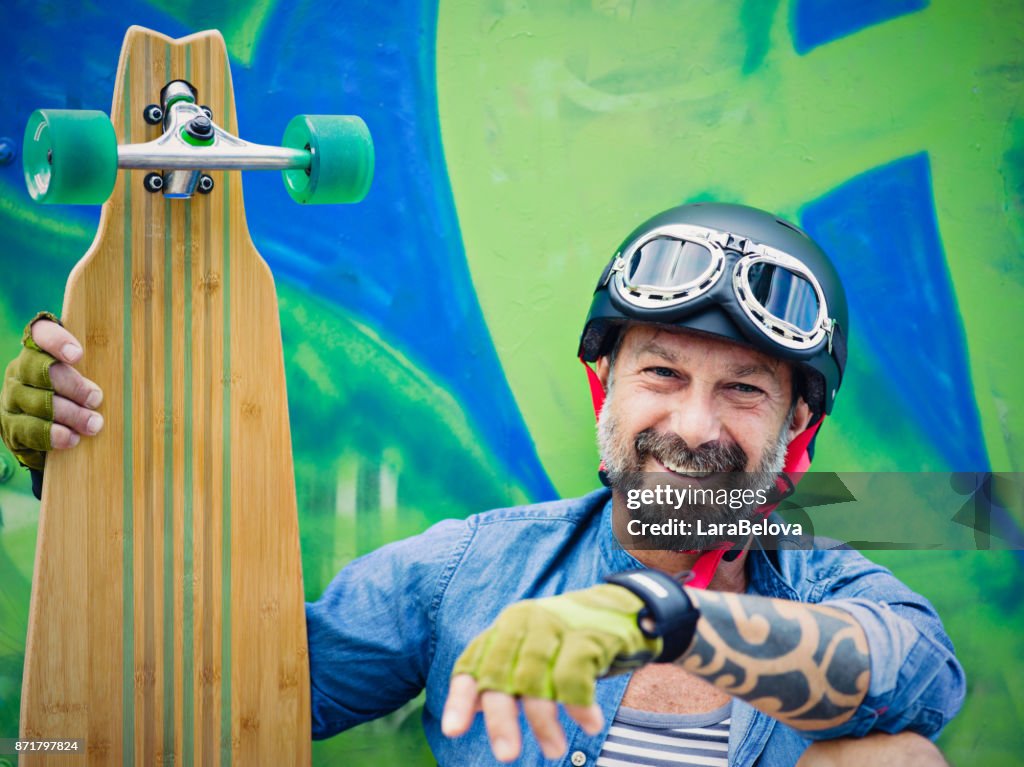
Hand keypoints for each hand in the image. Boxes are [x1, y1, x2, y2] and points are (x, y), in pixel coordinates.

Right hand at [0, 312, 103, 469]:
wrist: (44, 428)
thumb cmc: (75, 393)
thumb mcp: (86, 374)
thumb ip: (99, 364)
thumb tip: (135, 363)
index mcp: (38, 351)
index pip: (41, 334)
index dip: (57, 341)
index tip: (78, 355)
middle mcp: (20, 370)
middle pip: (42, 371)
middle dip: (73, 386)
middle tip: (97, 399)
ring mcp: (12, 397)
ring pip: (38, 402)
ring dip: (70, 414)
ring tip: (94, 424)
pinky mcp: (11, 424)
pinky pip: (29, 429)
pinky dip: (54, 435)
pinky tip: (72, 439)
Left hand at [441, 584, 659, 761]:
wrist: (616, 607)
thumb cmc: (564, 637)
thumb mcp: (527, 650)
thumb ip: (501, 673)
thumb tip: (472, 709)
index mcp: (503, 630)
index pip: (474, 664)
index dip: (461, 698)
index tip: (453, 730)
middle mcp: (523, 625)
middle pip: (503, 677)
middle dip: (503, 720)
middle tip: (507, 755)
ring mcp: (554, 627)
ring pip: (538, 682)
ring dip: (545, 723)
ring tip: (553, 750)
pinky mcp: (586, 636)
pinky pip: (575, 678)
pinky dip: (579, 706)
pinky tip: (589, 724)